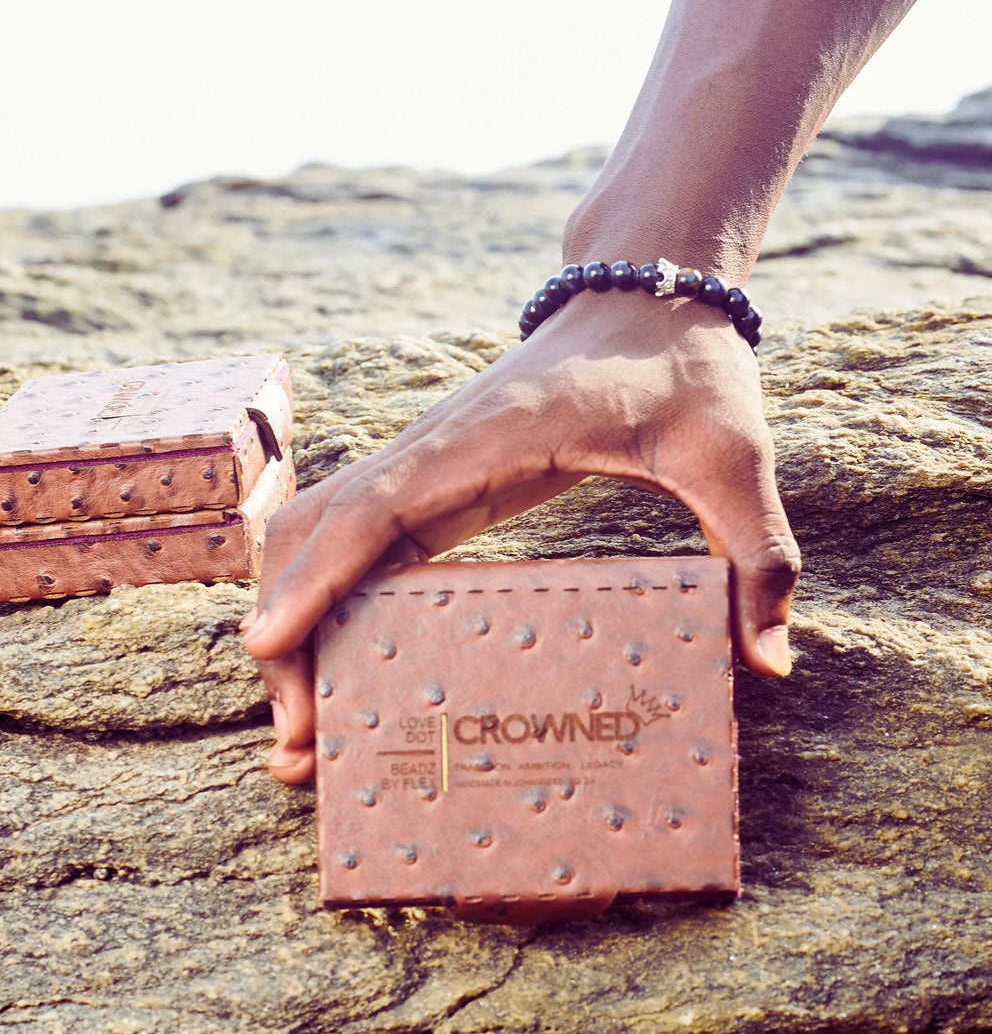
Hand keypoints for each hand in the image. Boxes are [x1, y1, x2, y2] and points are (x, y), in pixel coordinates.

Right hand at [243, 287, 800, 783]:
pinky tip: (339, 665)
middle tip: (301, 738)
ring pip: (314, 540)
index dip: (313, 579)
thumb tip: (766, 664)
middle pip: (312, 536)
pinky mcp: (432, 487)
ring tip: (306, 723)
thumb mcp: (731, 455)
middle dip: (286, 629)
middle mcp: (427, 453)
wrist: (646, 295)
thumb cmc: (682, 366)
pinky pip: (352, 543)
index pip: (370, 510)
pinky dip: (323, 602)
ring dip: (293, 619)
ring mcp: (421, 468)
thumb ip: (755, 552)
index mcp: (481, 442)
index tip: (267, 647)